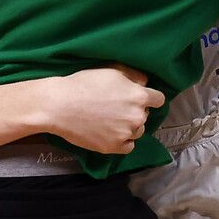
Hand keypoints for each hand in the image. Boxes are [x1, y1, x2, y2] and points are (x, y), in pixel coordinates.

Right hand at [37, 65, 164, 153]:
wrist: (59, 105)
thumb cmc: (84, 84)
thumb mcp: (112, 70)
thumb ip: (134, 76)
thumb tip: (146, 82)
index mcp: (139, 97)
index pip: (158, 99)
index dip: (149, 97)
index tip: (139, 98)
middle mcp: (137, 117)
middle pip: (146, 115)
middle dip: (135, 111)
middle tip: (116, 107)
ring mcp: (126, 134)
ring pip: (137, 131)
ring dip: (129, 126)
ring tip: (111, 120)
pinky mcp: (113, 147)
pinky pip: (128, 146)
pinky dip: (123, 141)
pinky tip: (111, 132)